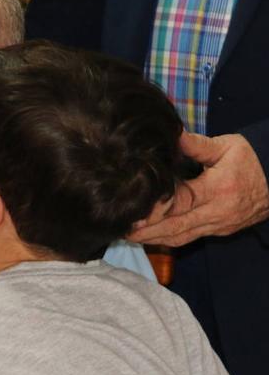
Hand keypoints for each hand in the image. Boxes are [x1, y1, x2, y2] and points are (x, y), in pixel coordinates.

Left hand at [130, 132, 268, 246]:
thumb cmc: (254, 160)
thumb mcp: (227, 146)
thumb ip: (197, 144)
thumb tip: (171, 135)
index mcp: (217, 189)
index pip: (180, 203)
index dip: (155, 210)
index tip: (132, 210)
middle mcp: (217, 212)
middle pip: (176, 227)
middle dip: (147, 231)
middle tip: (121, 229)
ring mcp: (219, 225)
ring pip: (182, 237)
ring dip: (154, 239)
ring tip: (129, 235)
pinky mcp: (221, 231)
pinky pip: (191, 238)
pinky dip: (170, 239)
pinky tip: (151, 237)